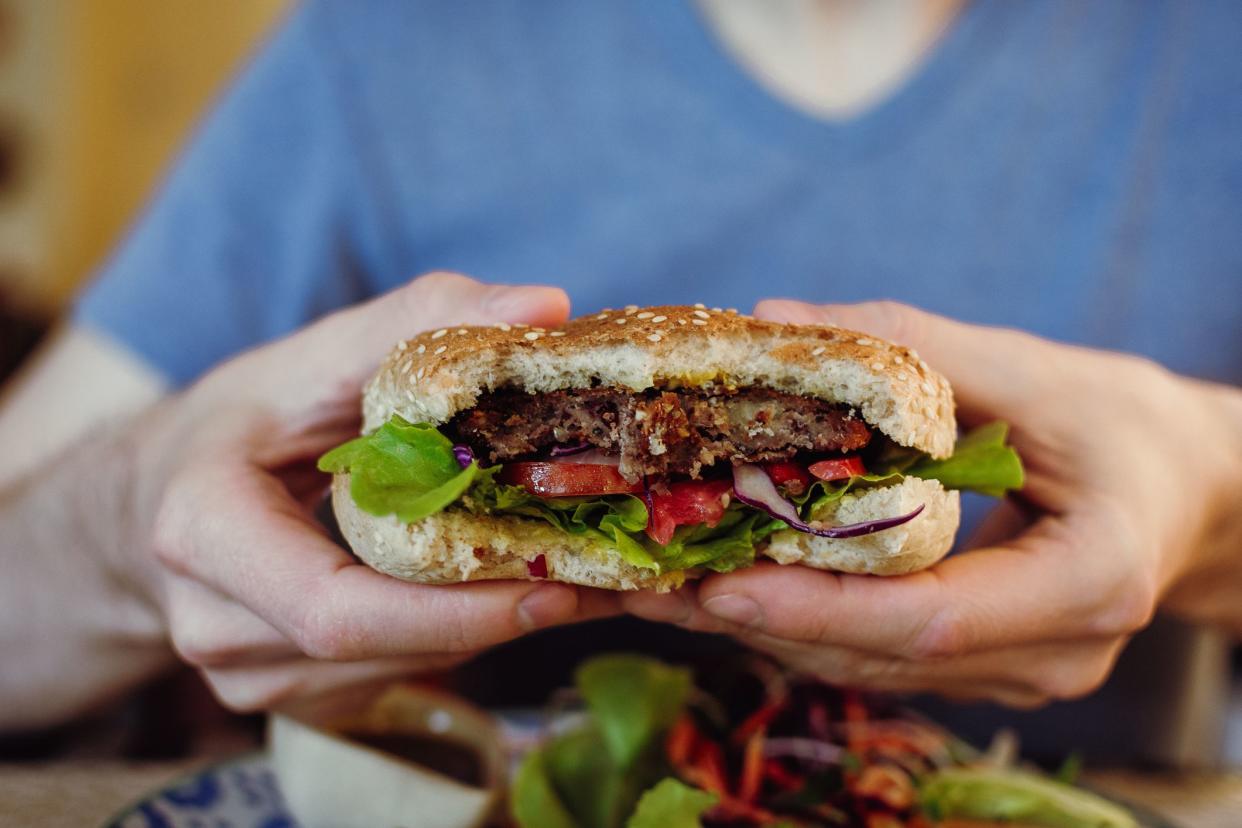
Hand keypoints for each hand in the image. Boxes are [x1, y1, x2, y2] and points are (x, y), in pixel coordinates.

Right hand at [128, 273, 615, 710]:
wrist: (163, 496)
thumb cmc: (241, 421)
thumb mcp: (313, 355)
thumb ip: (421, 322)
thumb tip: (547, 306)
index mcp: (204, 534)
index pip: (336, 608)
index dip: (453, 609)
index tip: (557, 582)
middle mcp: (215, 626)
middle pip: (385, 646)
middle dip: (504, 617)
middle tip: (615, 580)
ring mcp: (248, 677)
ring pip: (403, 670)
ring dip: (498, 631)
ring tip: (590, 583)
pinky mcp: (289, 695)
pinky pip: (396, 678)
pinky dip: (465, 638)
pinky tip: (516, 591)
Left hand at [625, 301, 1241, 707]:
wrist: (1185, 490)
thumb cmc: (1124, 425)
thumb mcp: (1037, 370)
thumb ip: (916, 347)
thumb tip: (778, 317)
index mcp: (1086, 581)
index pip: (931, 617)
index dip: (818, 607)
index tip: (719, 585)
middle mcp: (1052, 652)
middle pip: (883, 653)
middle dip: (763, 621)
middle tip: (652, 583)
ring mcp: (1019, 673)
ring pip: (871, 666)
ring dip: (768, 630)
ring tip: (665, 588)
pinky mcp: (986, 667)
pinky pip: (882, 656)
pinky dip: (806, 624)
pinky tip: (733, 587)